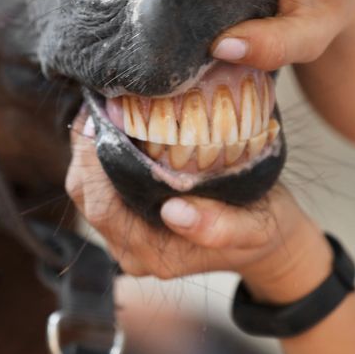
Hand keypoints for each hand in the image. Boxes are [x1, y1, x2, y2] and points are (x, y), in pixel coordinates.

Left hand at [65, 115, 332, 303]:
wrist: (270, 240)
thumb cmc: (262, 228)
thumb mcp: (254, 228)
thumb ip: (219, 228)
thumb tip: (174, 213)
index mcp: (154, 253)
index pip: (102, 206)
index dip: (93, 162)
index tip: (103, 116)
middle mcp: (132, 248)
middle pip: (86, 195)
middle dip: (84, 148)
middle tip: (99, 100)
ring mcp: (127, 235)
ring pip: (86, 190)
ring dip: (87, 148)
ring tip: (102, 105)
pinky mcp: (129, 219)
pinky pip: (100, 185)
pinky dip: (98, 153)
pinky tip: (112, 122)